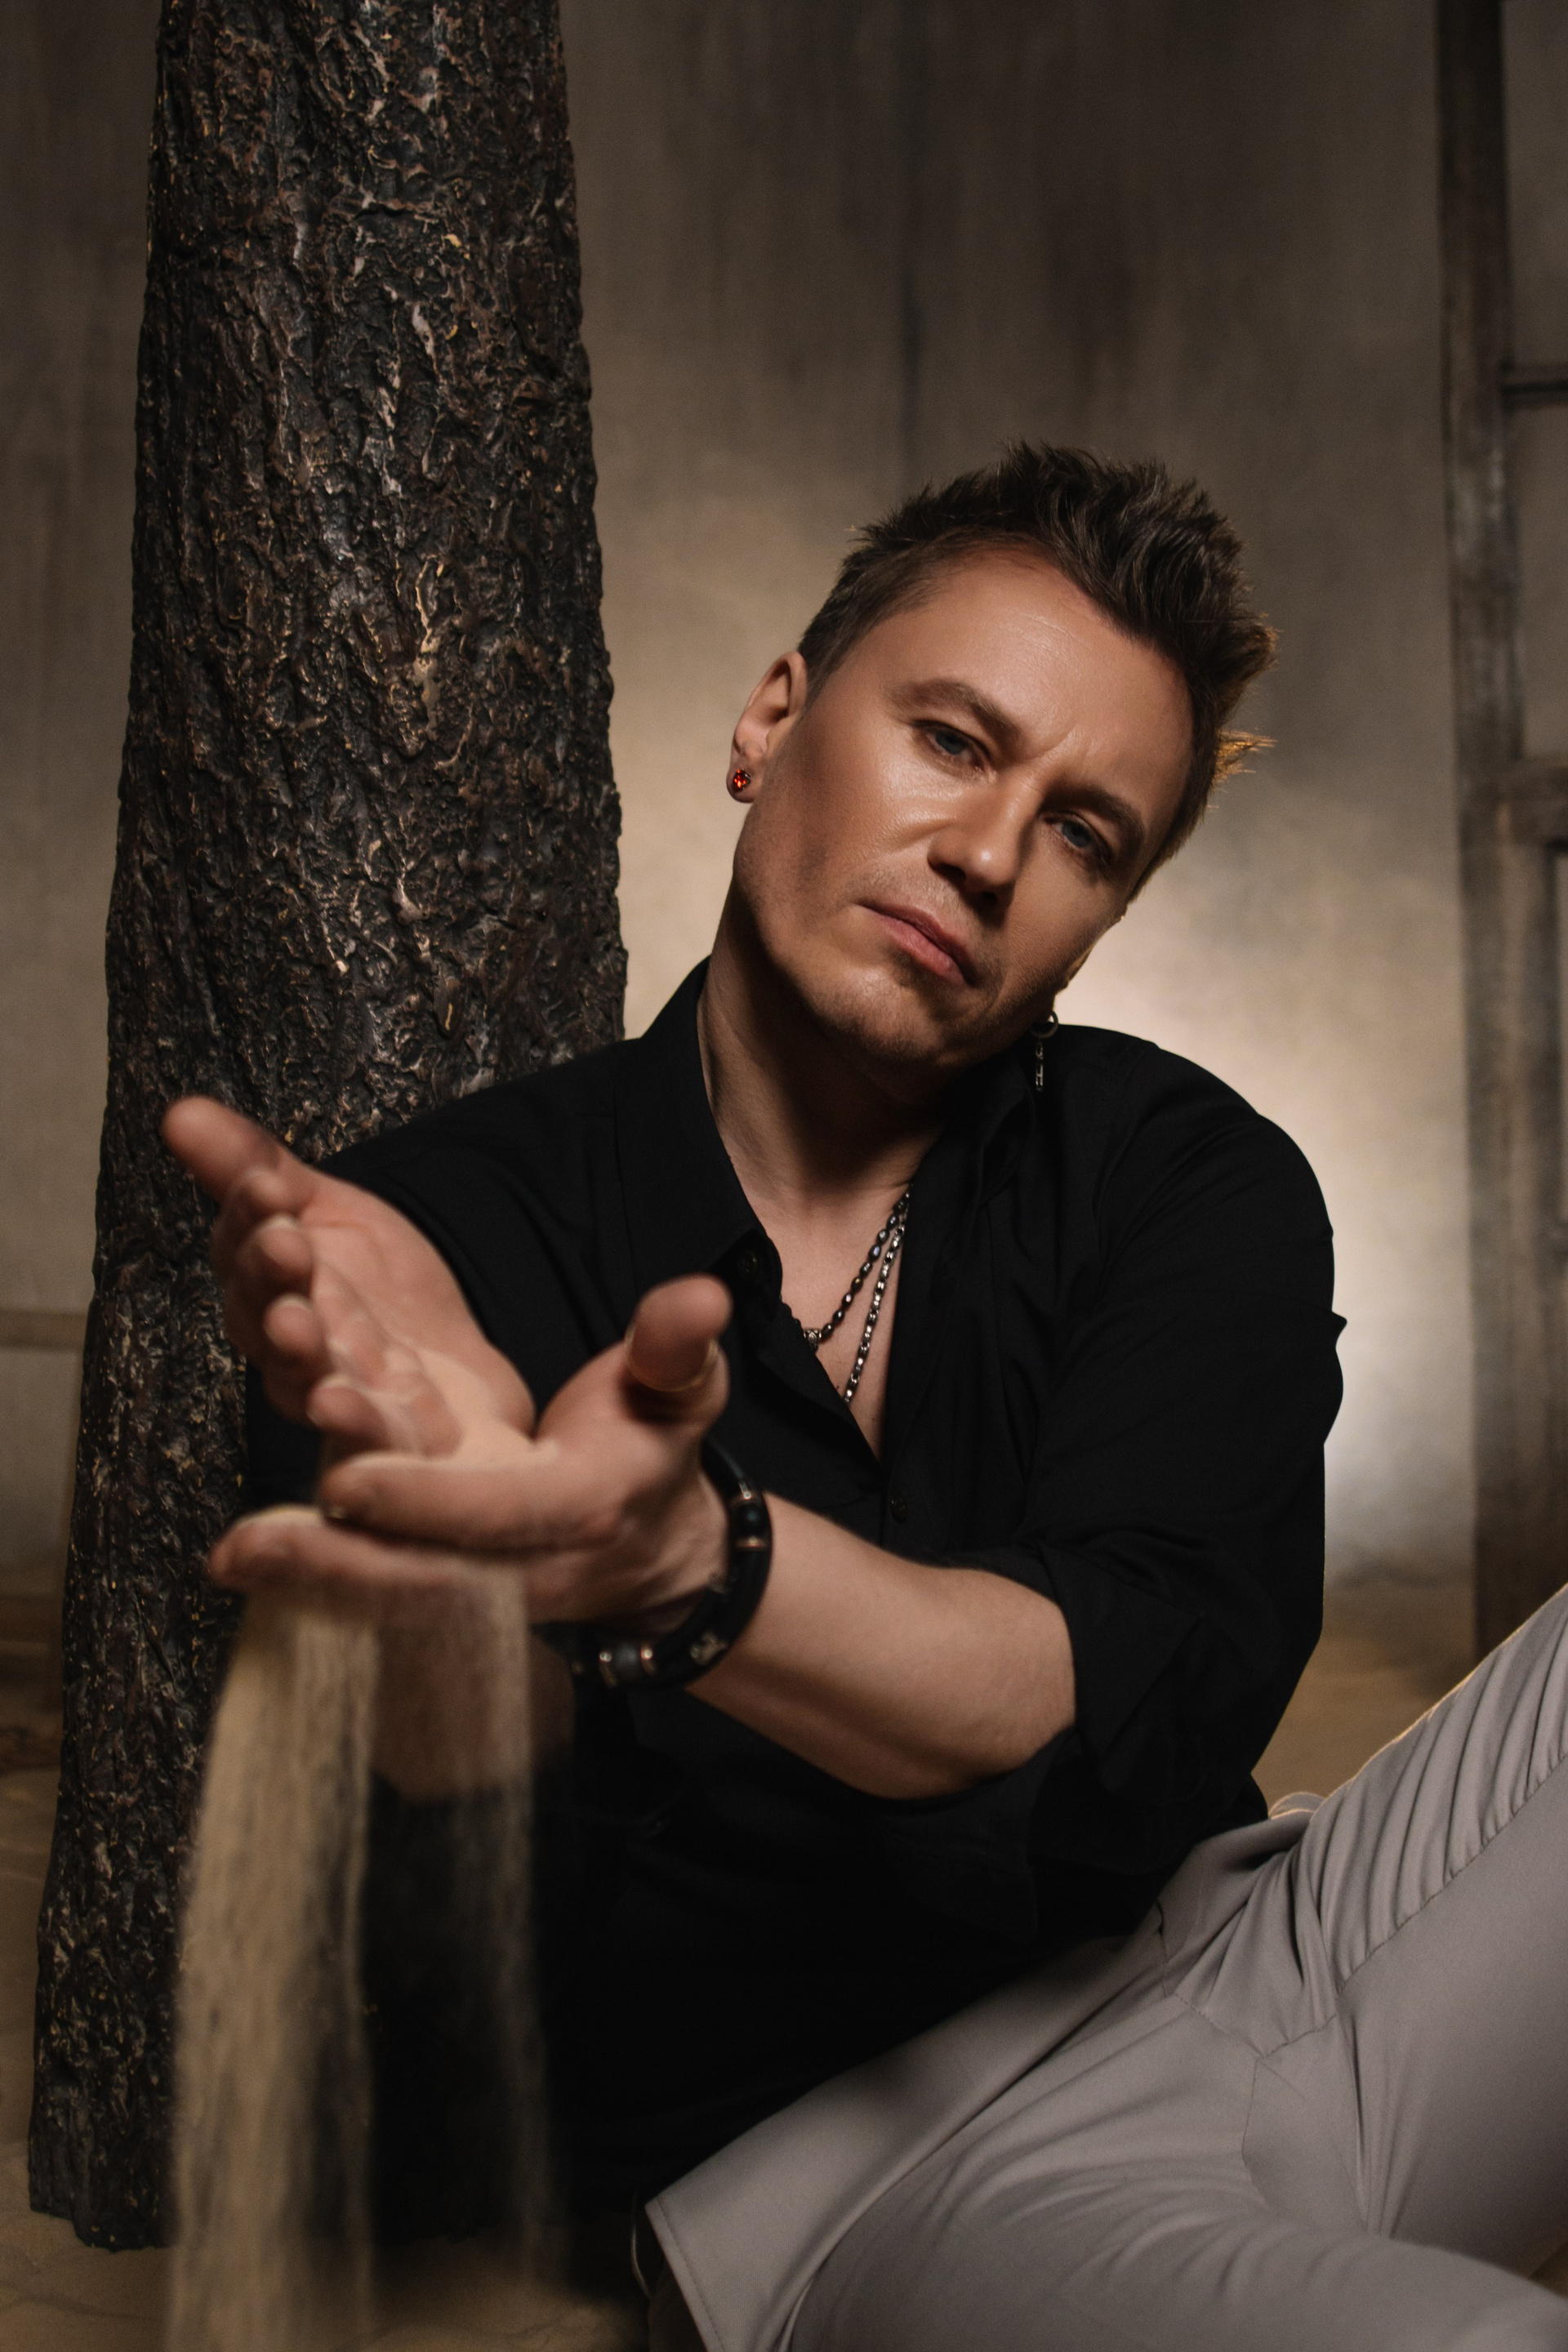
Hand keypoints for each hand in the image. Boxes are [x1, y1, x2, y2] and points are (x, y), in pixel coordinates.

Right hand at [163, 1095, 530, 1432]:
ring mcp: (336, 1400)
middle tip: (286, 1245)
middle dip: (270, 1279)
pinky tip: (342, 1405)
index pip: (244, 1252)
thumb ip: (259, 1172)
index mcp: (271, 1292)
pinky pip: (363, 1440)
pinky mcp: (388, 1443)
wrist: (465, 1387)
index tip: (266, 1187)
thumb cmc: (384, 1303)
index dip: (249, 1221)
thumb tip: (179, 1110)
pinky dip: (352, 1426)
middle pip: (263, 1317)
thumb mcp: (330, 1218)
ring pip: (301, 1380)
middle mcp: (291, 1351)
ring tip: (299, 1325)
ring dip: (296, 1354)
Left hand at [200, 1195, 733, 1628]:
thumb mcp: (680, 1387)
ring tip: (232, 1555)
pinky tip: (253, 1564)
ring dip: (311, 1581)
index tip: (350, 1479)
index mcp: (584, 1509)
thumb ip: (676, 1343)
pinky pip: (380, 1604)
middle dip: (338, 1566)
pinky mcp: (450, 1603)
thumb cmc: (654, 1446)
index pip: (498, 1511)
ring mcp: (487, 1599)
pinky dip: (318, 1586)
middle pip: (428, 1582)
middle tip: (247, 1544)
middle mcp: (530, 1570)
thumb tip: (699, 1294)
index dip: (424, 1499)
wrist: (656, 1541)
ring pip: (392, 1604)